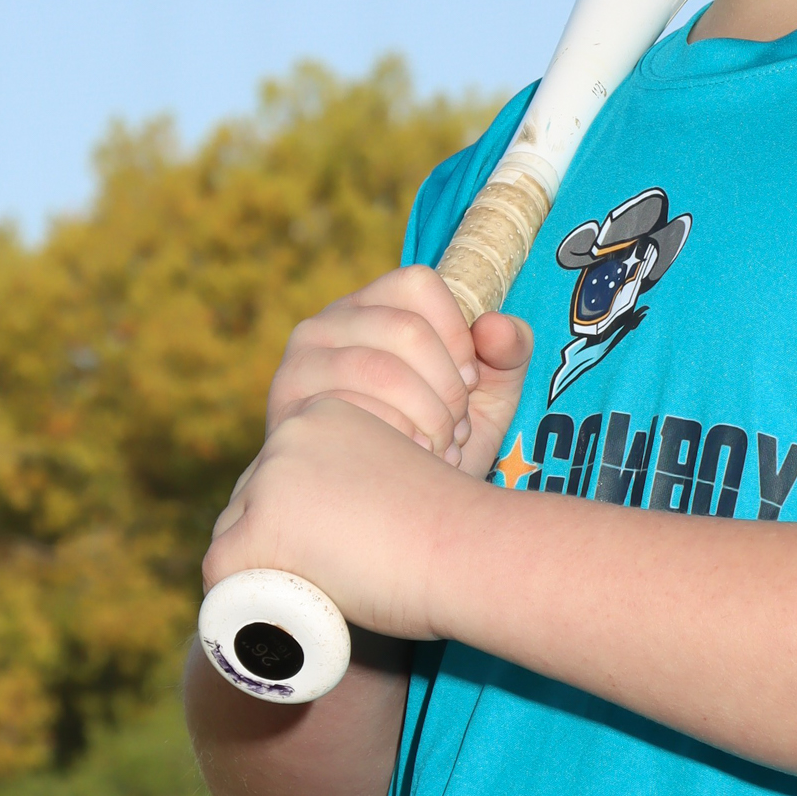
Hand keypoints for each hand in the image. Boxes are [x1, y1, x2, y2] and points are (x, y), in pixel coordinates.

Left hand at [203, 393, 484, 639]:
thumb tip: (339, 529)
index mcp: (325, 414)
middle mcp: (292, 430)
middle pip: (249, 503)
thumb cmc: (456, 529)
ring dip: (258, 570)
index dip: (295, 522)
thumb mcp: (399, 481)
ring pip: (234, 536)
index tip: (331, 551)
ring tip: (305, 596)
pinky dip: (237, 599)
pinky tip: (269, 613)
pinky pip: (222, 572)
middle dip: (270, 545)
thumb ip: (363, 487)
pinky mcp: (263, 521)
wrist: (471, 548)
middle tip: (314, 581)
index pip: (279, 476)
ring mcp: (272, 475)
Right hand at [267, 266, 531, 476]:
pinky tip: (408, 462)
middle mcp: (327, 323)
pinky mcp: (287, 408)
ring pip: (380, 369)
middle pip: (407, 329)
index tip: (470, 383)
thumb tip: (495, 327)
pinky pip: (350, 412)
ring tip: (437, 448)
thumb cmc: (436, 441)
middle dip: (447, 389)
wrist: (380, 511)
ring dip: (425, 418)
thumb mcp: (488, 397)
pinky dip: (394, 440)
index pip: (420, 284)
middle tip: (457, 430)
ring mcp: (300, 363)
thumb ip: (509, 354)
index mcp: (373, 305)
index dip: (457, 334)